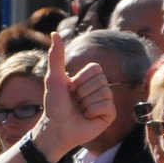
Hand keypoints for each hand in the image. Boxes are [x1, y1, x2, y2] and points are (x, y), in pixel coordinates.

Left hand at [28, 32, 115, 160]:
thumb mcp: (54, 78)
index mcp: (89, 79)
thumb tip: (54, 33)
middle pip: (101, 80)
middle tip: (75, 102)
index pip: (95, 68)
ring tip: (80, 110)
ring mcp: (105, 101)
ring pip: (104, 92)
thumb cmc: (54, 105)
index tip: (70, 90)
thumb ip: (56, 56)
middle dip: (82, 92)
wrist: (56, 128)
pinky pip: (106, 105)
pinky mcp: (109, 114)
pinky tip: (87, 117)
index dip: (80, 80)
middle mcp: (99, 88)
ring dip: (86, 102)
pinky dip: (93, 111)